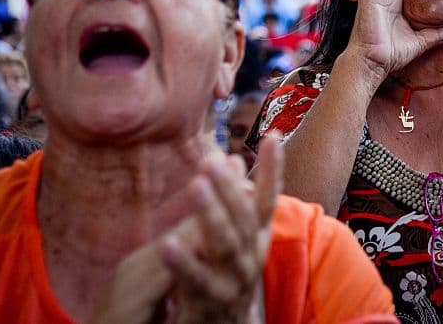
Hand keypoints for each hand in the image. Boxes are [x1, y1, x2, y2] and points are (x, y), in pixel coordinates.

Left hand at [164, 133, 283, 322]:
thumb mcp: (230, 240)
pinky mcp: (210, 308)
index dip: (272, 169)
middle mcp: (251, 260)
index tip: (273, 136)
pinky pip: (198, 284)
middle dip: (230, 188)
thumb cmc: (220, 280)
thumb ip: (232, 203)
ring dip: (211, 215)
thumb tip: (233, 159)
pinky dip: (185, 264)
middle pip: (245, 220)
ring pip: (226, 247)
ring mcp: (233, 285)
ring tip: (195, 186)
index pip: (267, 200)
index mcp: (256, 241)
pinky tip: (169, 244)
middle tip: (211, 160)